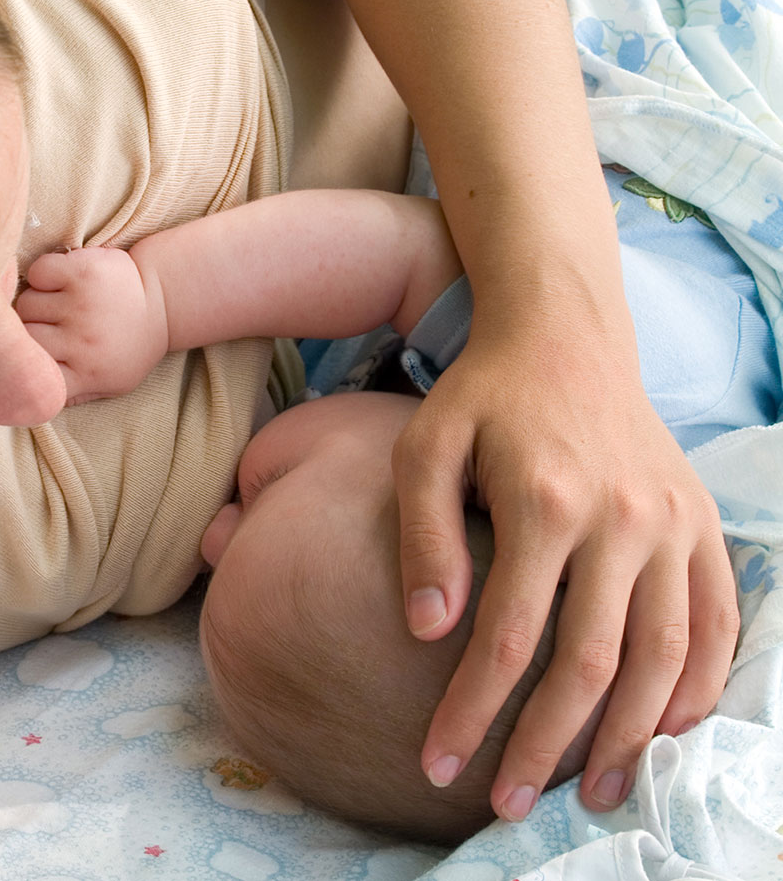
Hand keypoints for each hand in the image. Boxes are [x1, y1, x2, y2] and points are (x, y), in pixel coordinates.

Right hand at [16, 247, 168, 404]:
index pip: (30, 374)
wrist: (164, 300)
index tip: (33, 355)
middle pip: (23, 335)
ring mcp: (83, 303)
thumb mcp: (111, 384)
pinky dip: (43, 275)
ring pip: (27, 303)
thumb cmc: (130, 347)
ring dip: (36, 302)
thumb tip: (32, 403)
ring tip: (58, 304)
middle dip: (28, 330)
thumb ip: (72, 396)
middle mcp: (83, 340)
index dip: (25, 363)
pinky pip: (38, 272)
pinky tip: (61, 282)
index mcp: (86, 373)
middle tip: (48, 325)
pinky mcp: (84, 270)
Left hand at [393, 320, 736, 820]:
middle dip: (544, 745)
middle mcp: (622, 518)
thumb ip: (423, 537)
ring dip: (631, 736)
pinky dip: (700, 685)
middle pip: (590, 664)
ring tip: (593, 793)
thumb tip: (427, 632)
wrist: (565, 335)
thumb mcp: (423, 447)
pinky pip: (717, 621)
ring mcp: (674, 522)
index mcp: (545, 502)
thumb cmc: (481, 397)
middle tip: (508, 805)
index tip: (433, 763)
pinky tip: (667, 731)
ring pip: (665, 656)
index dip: (470, 712)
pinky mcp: (701, 522)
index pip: (505, 639)